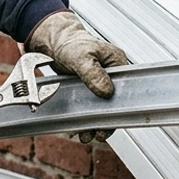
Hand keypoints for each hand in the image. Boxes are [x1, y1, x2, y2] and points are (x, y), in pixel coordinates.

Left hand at [25, 10, 127, 142]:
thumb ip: (93, 74)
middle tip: (99, 134)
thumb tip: (106, 91)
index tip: (114, 120)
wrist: (52, 42)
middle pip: (115, 103)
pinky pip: (90, 107)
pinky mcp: (88, 89)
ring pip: (102, 108)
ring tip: (87, 135)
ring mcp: (100, 83)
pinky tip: (80, 127)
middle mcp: (111, 74)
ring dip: (95, 123)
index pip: (126, 89)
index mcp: (117, 63)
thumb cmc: (69, 43)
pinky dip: (86, 118)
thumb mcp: (82, 57)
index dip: (121, 107)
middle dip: (107, 121)